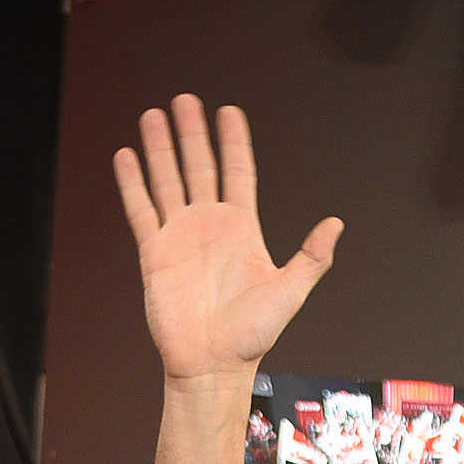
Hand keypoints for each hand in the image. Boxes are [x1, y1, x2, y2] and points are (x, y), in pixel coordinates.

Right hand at [115, 96, 340, 385]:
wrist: (213, 364)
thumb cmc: (253, 335)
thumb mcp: (290, 291)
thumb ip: (312, 256)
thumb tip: (336, 223)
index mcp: (242, 229)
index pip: (237, 172)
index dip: (233, 142)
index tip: (229, 111)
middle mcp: (209, 226)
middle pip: (198, 167)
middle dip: (192, 133)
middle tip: (184, 99)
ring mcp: (180, 237)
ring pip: (167, 180)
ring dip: (160, 148)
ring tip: (153, 115)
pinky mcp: (154, 253)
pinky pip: (141, 209)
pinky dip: (133, 182)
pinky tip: (127, 155)